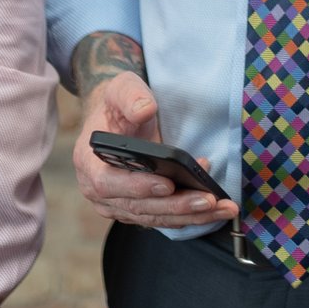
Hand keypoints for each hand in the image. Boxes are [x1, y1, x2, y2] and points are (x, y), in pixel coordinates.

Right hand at [69, 32, 235, 230]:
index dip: (137, 186)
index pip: (108, 183)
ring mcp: (117, 204)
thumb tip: (144, 109)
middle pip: (138, 207)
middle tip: (207, 200)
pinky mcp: (137, 210)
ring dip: (189, 215)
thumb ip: (130, 96)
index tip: (167, 184)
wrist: (117, 119)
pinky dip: (189, 215)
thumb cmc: (118, 105)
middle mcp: (99, 191)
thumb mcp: (121, 89)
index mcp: (89, 163)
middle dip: (175, 205)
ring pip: (154, 217)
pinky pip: (162, 218)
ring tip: (220, 207)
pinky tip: (213, 210)